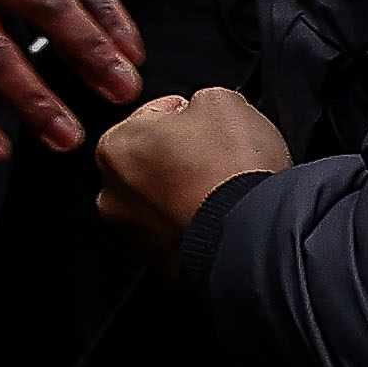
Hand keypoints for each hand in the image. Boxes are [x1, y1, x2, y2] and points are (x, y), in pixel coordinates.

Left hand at [94, 86, 295, 260]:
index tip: (211, 126)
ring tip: (228, 191)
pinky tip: (226, 218)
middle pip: (156, 161)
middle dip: (187, 157)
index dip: (190, 116)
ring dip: (193, 192)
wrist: (255, 242)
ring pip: (167, 200)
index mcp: (114, 147)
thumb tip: (200, 111)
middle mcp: (112, 195)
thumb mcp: (222, 101)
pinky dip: (200, 225)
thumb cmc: (233, 173)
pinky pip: (182, 233)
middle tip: (222, 159)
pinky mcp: (162, 266)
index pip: (154, 116)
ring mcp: (135, 236)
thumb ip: (199, 100)